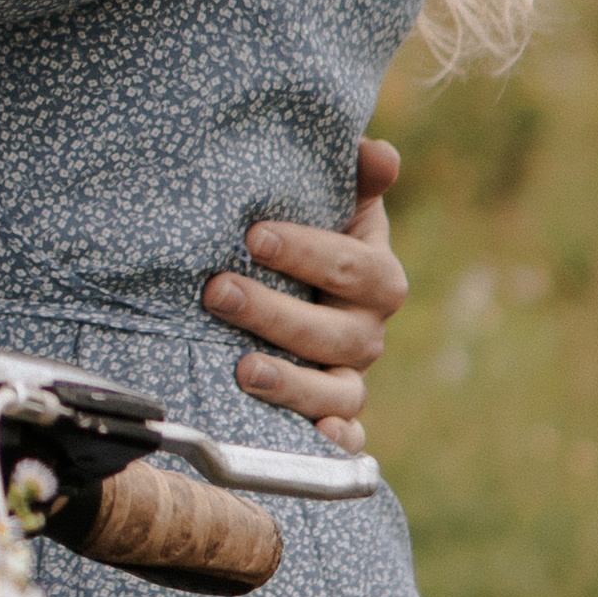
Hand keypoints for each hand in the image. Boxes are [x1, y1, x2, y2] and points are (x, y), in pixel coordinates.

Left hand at [200, 137, 408, 452]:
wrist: (298, 284)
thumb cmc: (310, 233)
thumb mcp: (332, 199)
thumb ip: (354, 175)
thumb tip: (377, 153)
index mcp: (375, 275)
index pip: (353, 267)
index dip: (307, 252)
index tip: (254, 234)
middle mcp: (367, 330)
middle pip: (340, 333)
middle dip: (277, 314)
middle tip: (219, 291)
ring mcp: (351, 376)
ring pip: (341, 391)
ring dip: (293, 383)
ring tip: (242, 369)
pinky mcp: (333, 415)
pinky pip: (347, 442)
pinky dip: (336, 443)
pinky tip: (316, 438)